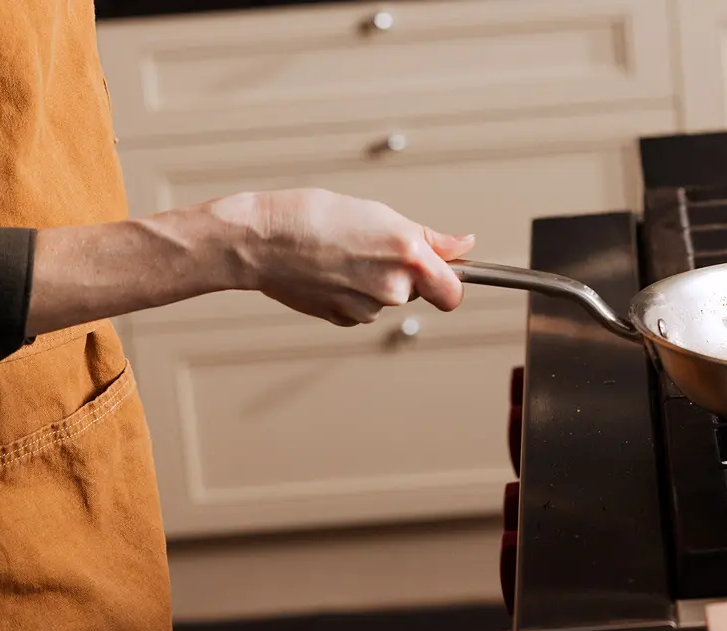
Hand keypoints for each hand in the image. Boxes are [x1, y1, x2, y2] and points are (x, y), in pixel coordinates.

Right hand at [243, 188, 474, 326]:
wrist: (261, 240)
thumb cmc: (315, 217)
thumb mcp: (381, 214)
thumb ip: (430, 239)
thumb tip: (465, 245)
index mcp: (408, 257)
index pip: (454, 292)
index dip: (450, 282)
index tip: (441, 272)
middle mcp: (393, 288)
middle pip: (417, 291)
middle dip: (404, 273)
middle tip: (372, 246)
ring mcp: (367, 309)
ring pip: (387, 299)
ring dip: (374, 280)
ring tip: (344, 254)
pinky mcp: (343, 319)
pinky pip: (362, 308)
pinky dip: (352, 292)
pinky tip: (330, 271)